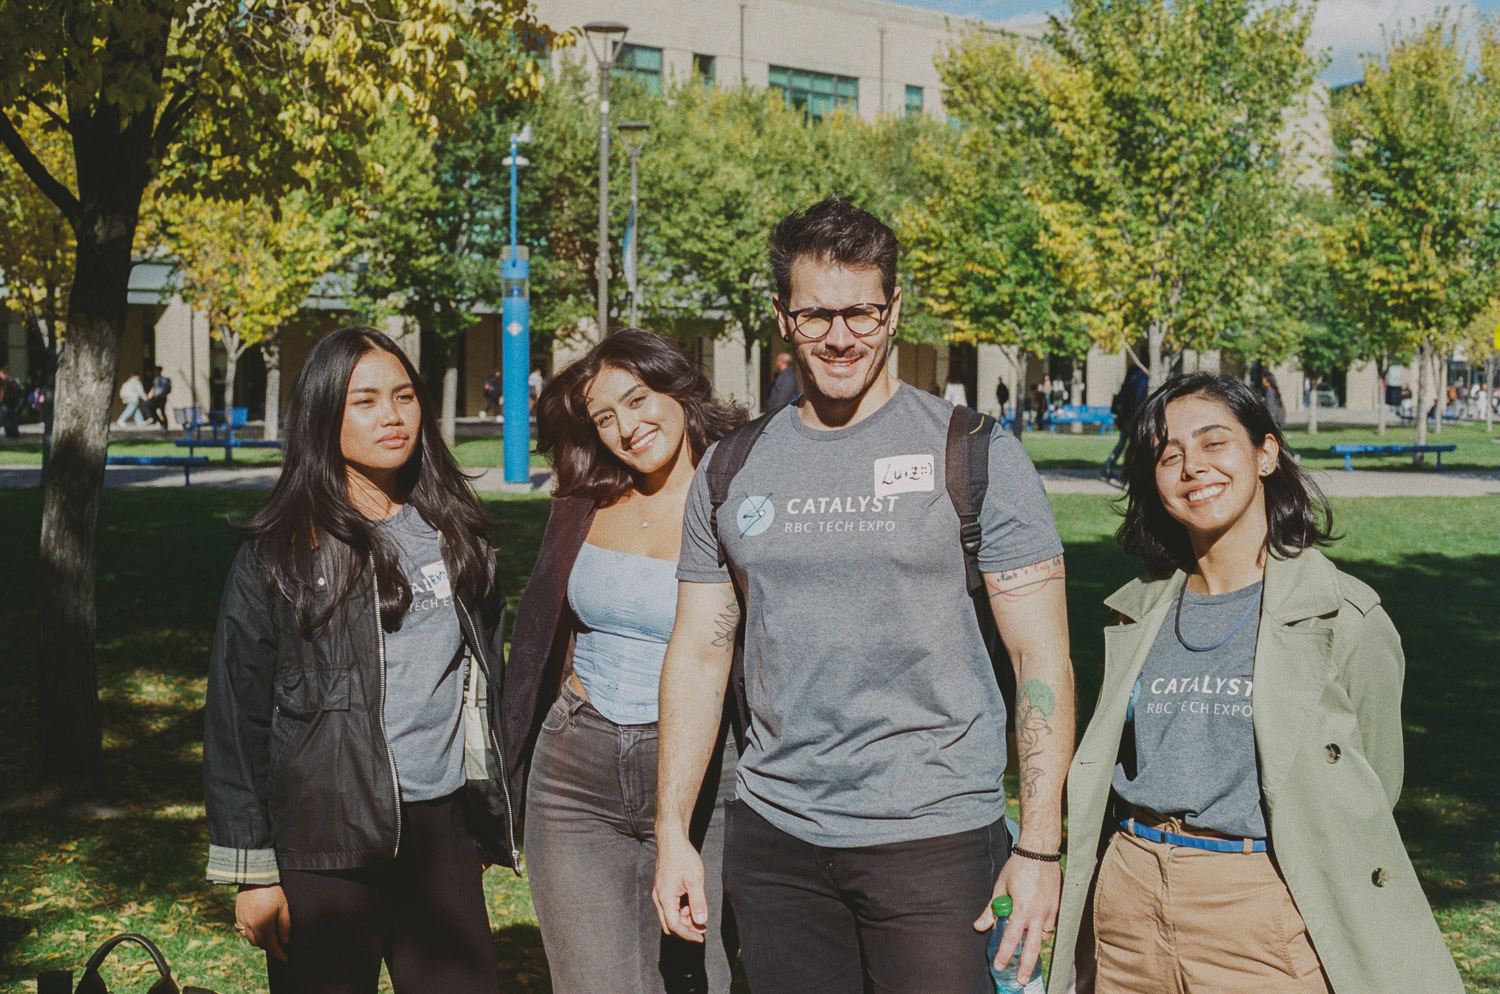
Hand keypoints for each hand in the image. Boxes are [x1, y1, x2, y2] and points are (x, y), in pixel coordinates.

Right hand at [235, 884, 291, 961]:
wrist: (254, 876)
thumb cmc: (272, 890)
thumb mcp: (283, 907)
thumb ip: (284, 925)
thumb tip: (285, 941)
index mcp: (263, 926)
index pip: (271, 945)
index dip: (279, 954)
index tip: (285, 958)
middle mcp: (250, 927)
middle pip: (260, 944)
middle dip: (270, 947)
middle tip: (280, 946)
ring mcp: (242, 921)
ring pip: (250, 939)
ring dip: (260, 941)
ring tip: (270, 937)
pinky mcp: (238, 915)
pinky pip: (243, 931)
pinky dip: (251, 934)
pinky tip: (258, 929)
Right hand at [652, 833, 707, 942]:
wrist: (672, 841)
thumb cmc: (683, 857)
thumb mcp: (695, 880)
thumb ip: (698, 902)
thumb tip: (701, 921)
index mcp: (665, 897)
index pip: (674, 925)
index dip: (688, 934)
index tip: (701, 937)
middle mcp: (659, 898)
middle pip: (670, 924)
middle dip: (686, 929)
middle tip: (703, 930)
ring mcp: (659, 894)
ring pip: (670, 916)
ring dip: (685, 919)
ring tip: (700, 914)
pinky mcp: (663, 889)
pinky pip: (670, 907)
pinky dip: (682, 911)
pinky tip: (692, 905)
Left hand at [973, 851, 1060, 986]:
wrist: (1040, 851)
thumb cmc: (1017, 867)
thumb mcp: (1000, 887)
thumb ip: (991, 910)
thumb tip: (979, 926)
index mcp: (1022, 909)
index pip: (1011, 939)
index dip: (1003, 954)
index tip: (998, 966)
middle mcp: (1038, 914)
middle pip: (1032, 948)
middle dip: (1026, 966)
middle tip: (1021, 980)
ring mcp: (1050, 911)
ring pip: (1043, 936)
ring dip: (1035, 944)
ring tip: (1027, 952)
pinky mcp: (1057, 906)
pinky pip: (1050, 925)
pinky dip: (1043, 930)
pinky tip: (1036, 929)